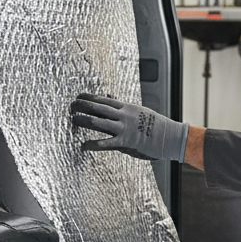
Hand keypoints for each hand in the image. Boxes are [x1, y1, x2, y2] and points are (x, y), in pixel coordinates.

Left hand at [71, 93, 188, 162]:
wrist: (169, 136)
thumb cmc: (155, 125)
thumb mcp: (138, 110)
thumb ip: (121, 105)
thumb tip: (108, 95)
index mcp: (126, 107)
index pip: (103, 99)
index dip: (89, 97)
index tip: (78, 96)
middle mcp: (123, 115)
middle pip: (98, 108)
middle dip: (82, 106)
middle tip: (71, 106)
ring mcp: (123, 128)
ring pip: (98, 122)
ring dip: (84, 120)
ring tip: (73, 120)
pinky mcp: (125, 142)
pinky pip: (105, 143)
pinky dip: (92, 144)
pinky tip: (83, 146)